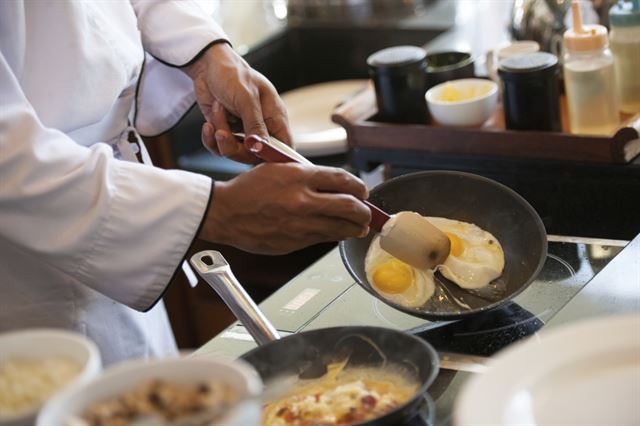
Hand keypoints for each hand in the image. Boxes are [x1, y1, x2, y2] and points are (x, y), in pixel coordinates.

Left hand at [184, 43, 291, 163]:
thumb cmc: (233, 74)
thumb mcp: (247, 98)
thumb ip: (255, 123)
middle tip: (222, 133)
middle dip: (236, 148)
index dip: (276, 157)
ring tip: (217, 112)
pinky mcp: (225, 131)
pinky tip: (207, 124)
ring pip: (234, 152)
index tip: (259, 156)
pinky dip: (210, 139)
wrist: (207, 66)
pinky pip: (218, 147)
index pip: (284, 146)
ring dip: (220, 136)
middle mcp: (260, 127)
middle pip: (255, 155)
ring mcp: (242, 131)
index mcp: (274, 118)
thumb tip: (262, 146)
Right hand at [199, 163, 370, 253]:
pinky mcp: (294, 242)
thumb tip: (334, 185)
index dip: (359, 187)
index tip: (363, 191)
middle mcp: (303, 201)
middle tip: (368, 213)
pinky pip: (322, 239)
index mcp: (299, 176)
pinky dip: (333, 235)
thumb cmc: (249, 189)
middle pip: (350, 207)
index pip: (343, 180)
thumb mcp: (278, 169)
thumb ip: (307, 175)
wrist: (225, 213)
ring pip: (340, 228)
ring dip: (354, 228)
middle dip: (365, 211)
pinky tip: (335, 232)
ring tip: (359, 226)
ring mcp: (299, 224)